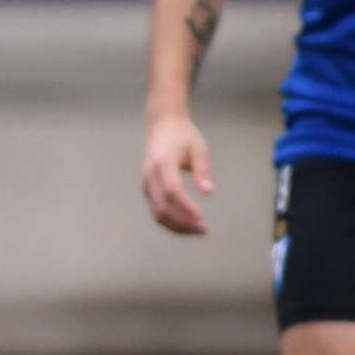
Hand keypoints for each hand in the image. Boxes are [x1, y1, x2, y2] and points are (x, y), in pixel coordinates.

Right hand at [141, 112, 215, 234]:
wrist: (161, 125)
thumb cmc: (183, 135)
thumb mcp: (198, 148)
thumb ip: (202, 170)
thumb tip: (208, 192)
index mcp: (163, 163)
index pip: (172, 190)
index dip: (185, 207)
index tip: (201, 218)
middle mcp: (150, 175)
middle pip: (162, 207)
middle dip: (182, 222)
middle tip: (203, 229)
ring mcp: (146, 183)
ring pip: (157, 213)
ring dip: (176, 225)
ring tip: (197, 230)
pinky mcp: (147, 189)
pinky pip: (156, 210)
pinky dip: (171, 221)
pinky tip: (186, 224)